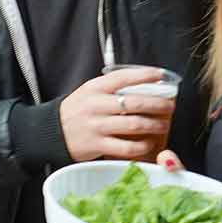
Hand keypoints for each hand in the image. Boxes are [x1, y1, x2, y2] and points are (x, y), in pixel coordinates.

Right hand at [59, 68, 175, 162]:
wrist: (51, 132)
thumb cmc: (77, 111)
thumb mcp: (89, 92)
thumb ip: (111, 87)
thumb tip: (144, 83)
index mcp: (95, 88)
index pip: (123, 77)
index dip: (145, 75)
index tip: (162, 75)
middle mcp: (96, 105)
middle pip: (135, 103)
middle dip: (158, 104)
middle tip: (170, 105)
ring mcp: (97, 126)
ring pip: (134, 124)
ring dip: (154, 125)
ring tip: (164, 124)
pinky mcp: (97, 145)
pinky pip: (126, 147)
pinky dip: (142, 145)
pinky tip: (149, 143)